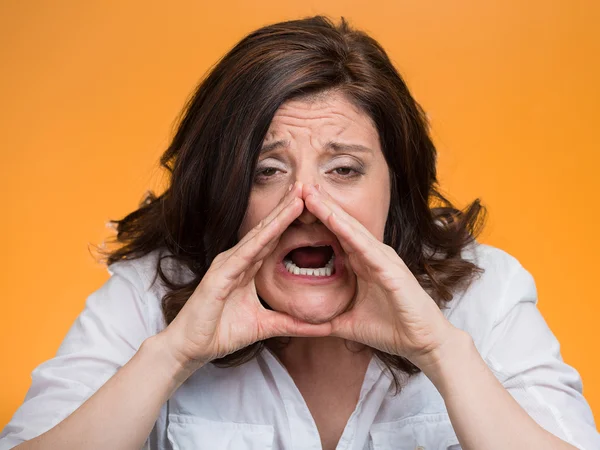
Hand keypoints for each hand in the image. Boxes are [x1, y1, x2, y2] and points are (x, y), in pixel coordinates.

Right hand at [159, 182, 331, 371]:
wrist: (190, 348)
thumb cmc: (221, 332)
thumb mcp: (265, 326)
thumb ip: (292, 323)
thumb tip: (322, 327)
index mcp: (246, 268)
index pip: (274, 239)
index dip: (292, 221)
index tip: (313, 205)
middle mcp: (237, 260)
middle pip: (268, 230)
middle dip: (288, 208)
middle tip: (308, 186)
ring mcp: (227, 264)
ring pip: (259, 235)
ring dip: (279, 215)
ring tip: (299, 196)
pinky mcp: (220, 275)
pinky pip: (245, 253)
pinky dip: (262, 238)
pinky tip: (277, 225)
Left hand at [303, 183, 458, 368]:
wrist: (424, 344)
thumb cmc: (392, 330)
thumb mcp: (349, 323)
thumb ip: (327, 319)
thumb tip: (303, 324)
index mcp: (364, 265)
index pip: (335, 236)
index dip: (317, 220)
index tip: (294, 205)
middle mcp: (373, 256)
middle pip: (341, 225)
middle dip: (320, 205)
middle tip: (298, 185)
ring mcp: (383, 260)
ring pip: (351, 229)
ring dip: (330, 210)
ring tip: (309, 192)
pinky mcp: (391, 270)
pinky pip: (365, 247)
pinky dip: (347, 231)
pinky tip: (332, 218)